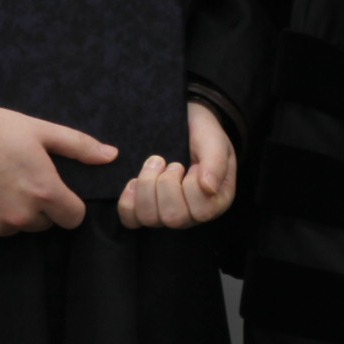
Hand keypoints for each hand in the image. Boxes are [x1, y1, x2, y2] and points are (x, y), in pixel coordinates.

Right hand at [0, 107, 112, 236]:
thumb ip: (78, 145)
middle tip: (21, 177)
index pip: (73, 218)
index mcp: (44, 192)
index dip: (68, 204)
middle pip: (45, 223)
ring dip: (14, 212)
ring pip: (17, 227)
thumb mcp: (39, 130)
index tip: (55, 189)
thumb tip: (111, 155)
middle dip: (40, 206)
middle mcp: (21, 216)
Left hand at [116, 99, 237, 228]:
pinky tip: (134, 181)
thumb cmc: (205, 136)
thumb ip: (215, 163)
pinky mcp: (144, 210)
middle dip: (167, 184)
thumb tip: (208, 188)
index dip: (192, 186)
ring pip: (149, 218)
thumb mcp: (215, 143)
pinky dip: (128, 201)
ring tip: (155, 165)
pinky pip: (131, 220)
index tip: (193, 166)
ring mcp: (166, 215)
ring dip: (147, 186)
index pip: (201, 212)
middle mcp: (191, 216)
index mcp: (215, 204)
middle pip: (172, 218)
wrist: (186, 124)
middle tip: (172, 163)